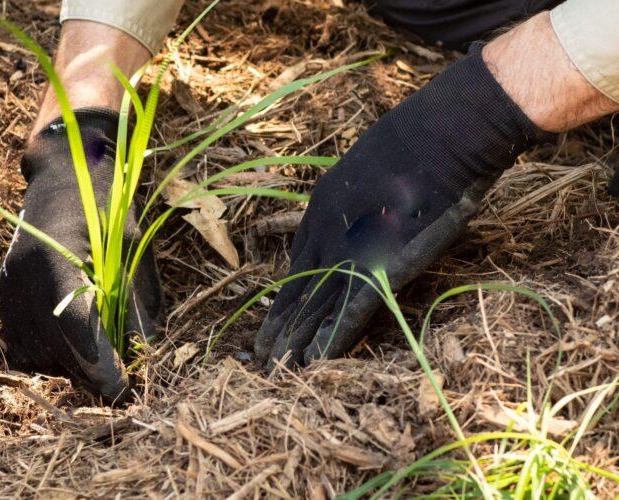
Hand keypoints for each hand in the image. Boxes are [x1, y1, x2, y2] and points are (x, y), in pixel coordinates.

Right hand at [0, 108, 161, 401]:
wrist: (64, 176)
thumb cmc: (106, 207)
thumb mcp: (132, 249)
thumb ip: (136, 304)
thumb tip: (142, 356)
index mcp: (55, 262)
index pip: (77, 334)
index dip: (103, 369)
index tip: (126, 389)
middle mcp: (23, 281)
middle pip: (56, 353)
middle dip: (92, 373)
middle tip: (123, 376)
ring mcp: (7, 292)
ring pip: (37, 358)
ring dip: (70, 366)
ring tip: (99, 348)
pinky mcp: (3, 298)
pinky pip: (21, 347)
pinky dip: (50, 354)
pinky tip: (73, 339)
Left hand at [255, 45, 551, 368]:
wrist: (438, 137)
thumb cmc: (416, 142)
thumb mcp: (374, 165)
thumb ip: (363, 194)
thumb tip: (369, 203)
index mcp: (321, 210)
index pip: (298, 264)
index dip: (288, 294)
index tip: (278, 315)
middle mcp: (324, 236)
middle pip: (297, 291)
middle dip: (281, 326)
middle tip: (263, 355)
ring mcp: (347, 254)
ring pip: (313, 308)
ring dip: (295, 341)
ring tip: (276, 369)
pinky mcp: (375, 271)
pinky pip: (347, 313)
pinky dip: (330, 340)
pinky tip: (313, 361)